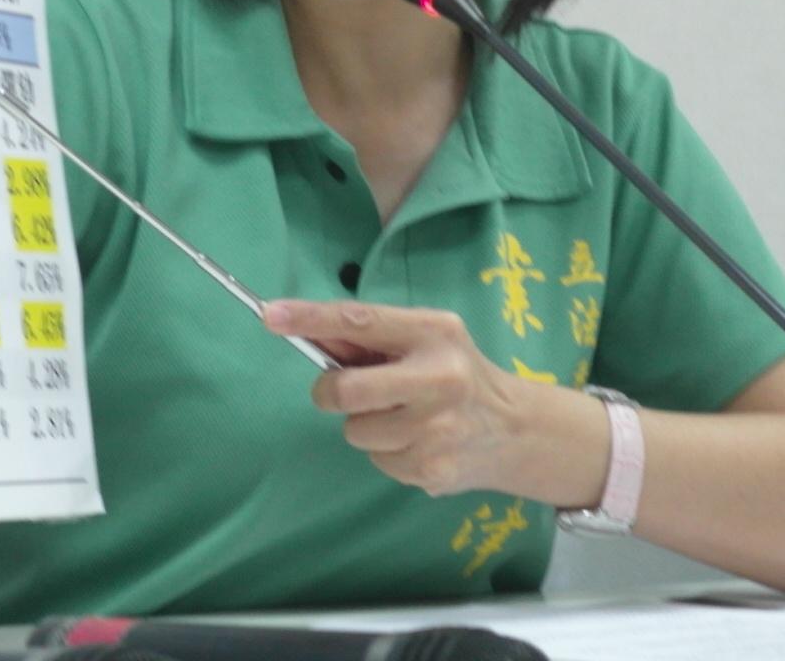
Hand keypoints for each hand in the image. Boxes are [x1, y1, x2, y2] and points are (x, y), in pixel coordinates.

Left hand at [264, 299, 568, 498]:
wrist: (514, 429)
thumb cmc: (456, 374)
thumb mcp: (425, 340)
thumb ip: (371, 339)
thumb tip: (306, 334)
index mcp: (433, 332)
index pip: (360, 320)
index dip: (310, 318)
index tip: (270, 315)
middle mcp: (439, 377)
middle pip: (346, 390)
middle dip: (332, 393)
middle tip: (346, 393)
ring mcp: (437, 428)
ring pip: (356, 431)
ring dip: (366, 427)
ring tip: (401, 419)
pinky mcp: (432, 469)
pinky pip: (377, 461)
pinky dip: (387, 454)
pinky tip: (417, 444)